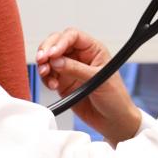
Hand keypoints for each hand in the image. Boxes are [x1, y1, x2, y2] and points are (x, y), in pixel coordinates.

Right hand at [36, 28, 142, 142]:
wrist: (113, 121)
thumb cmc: (115, 98)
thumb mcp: (99, 80)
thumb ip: (76, 69)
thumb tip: (56, 60)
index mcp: (93, 49)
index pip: (73, 36)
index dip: (60, 41)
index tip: (53, 53)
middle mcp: (80, 56)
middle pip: (57, 43)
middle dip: (47, 49)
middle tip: (42, 59)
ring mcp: (70, 69)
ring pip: (50, 59)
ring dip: (44, 65)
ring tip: (45, 73)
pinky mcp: (63, 82)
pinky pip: (49, 75)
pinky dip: (46, 78)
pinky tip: (52, 85)